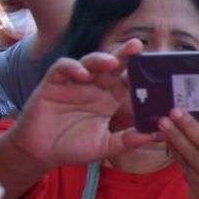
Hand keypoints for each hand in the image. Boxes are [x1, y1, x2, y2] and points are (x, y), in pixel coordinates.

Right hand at [5, 38, 151, 168]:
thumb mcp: (104, 146)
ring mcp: (74, 83)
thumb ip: (126, 141)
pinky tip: (82, 75)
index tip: (156, 72)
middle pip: (112, 66)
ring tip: (112, 62)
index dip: (140, 75)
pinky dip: (72, 68)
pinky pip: (62, 68)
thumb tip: (152, 135)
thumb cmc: (74, 147)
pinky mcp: (53, 83)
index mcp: (110, 100)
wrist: (42, 152)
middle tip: (137, 46)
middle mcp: (95, 88)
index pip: (128, 82)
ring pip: (89, 62)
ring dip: (100, 60)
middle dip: (124, 55)